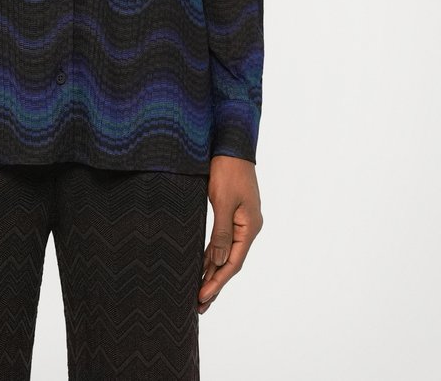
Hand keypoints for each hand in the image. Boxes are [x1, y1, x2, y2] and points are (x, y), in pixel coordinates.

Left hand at [198, 154, 262, 314]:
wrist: (232, 143)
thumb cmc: (228, 170)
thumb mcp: (223, 202)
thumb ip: (221, 233)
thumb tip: (218, 263)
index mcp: (250, 227)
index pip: (233, 263)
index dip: (217, 282)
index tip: (201, 297)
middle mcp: (248, 227)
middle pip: (230, 262)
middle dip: (214, 283)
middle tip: (198, 305)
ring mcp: (241, 220)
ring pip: (225, 252)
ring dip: (212, 270)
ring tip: (198, 291)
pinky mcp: (232, 212)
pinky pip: (222, 240)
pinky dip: (212, 254)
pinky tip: (202, 264)